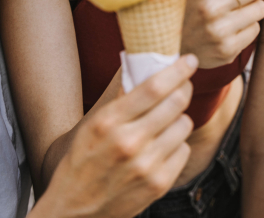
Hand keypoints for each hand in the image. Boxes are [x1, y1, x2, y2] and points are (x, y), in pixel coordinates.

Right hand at [35, 55, 197, 217]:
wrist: (73, 210)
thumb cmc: (81, 161)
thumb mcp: (92, 125)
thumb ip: (119, 98)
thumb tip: (144, 67)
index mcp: (108, 122)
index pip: (154, 87)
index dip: (178, 70)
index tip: (190, 60)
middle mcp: (129, 142)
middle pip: (176, 102)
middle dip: (184, 88)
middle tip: (183, 85)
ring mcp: (146, 165)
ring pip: (184, 124)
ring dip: (179, 118)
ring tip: (167, 121)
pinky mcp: (159, 184)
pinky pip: (184, 150)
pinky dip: (177, 145)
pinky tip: (163, 146)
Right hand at [182, 0, 263, 67]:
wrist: (165, 45)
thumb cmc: (187, 6)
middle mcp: (212, 6)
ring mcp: (220, 30)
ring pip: (261, 8)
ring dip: (252, 6)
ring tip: (234, 9)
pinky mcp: (227, 50)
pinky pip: (255, 29)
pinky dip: (247, 26)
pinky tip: (230, 26)